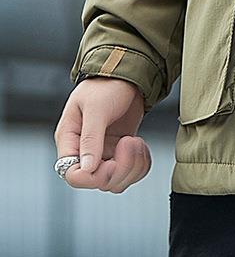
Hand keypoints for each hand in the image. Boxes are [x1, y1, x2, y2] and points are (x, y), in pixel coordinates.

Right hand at [54, 77, 149, 191]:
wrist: (128, 75)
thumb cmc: (106, 85)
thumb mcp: (96, 108)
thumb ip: (91, 138)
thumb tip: (87, 169)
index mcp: (70, 140)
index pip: (73, 175)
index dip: (93, 177)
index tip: (112, 163)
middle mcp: (84, 150)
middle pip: (98, 181)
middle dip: (119, 169)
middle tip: (130, 143)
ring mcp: (103, 152)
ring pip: (116, 181)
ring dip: (132, 167)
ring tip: (137, 141)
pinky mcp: (120, 152)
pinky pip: (130, 173)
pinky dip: (140, 165)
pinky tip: (142, 145)